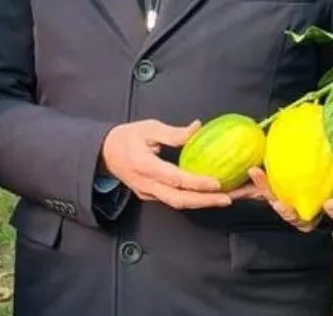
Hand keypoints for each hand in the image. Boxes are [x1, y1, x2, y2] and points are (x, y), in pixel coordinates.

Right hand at [100, 119, 232, 209]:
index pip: (174, 178)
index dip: (196, 182)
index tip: (216, 182)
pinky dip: (191, 200)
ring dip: (201, 203)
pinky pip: (172, 201)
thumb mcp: (148, 127)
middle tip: (228, 199)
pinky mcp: (149, 195)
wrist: (104, 153)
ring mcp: (147, 192)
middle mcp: (146, 183)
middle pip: (179, 199)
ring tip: (223, 200)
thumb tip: (197, 128)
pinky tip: (206, 196)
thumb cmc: (126, 137)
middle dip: (205, 201)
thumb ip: (173, 133)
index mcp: (144, 165)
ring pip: (176, 203)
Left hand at [230, 157, 332, 231]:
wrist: (323, 154)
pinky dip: (261, 183)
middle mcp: (316, 211)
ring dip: (271, 199)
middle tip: (283, 206)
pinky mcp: (280, 193)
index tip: (331, 203)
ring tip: (263, 184)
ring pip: (283, 209)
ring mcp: (296, 204)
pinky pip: (269, 192)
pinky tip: (254, 170)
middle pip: (304, 223)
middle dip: (292, 217)